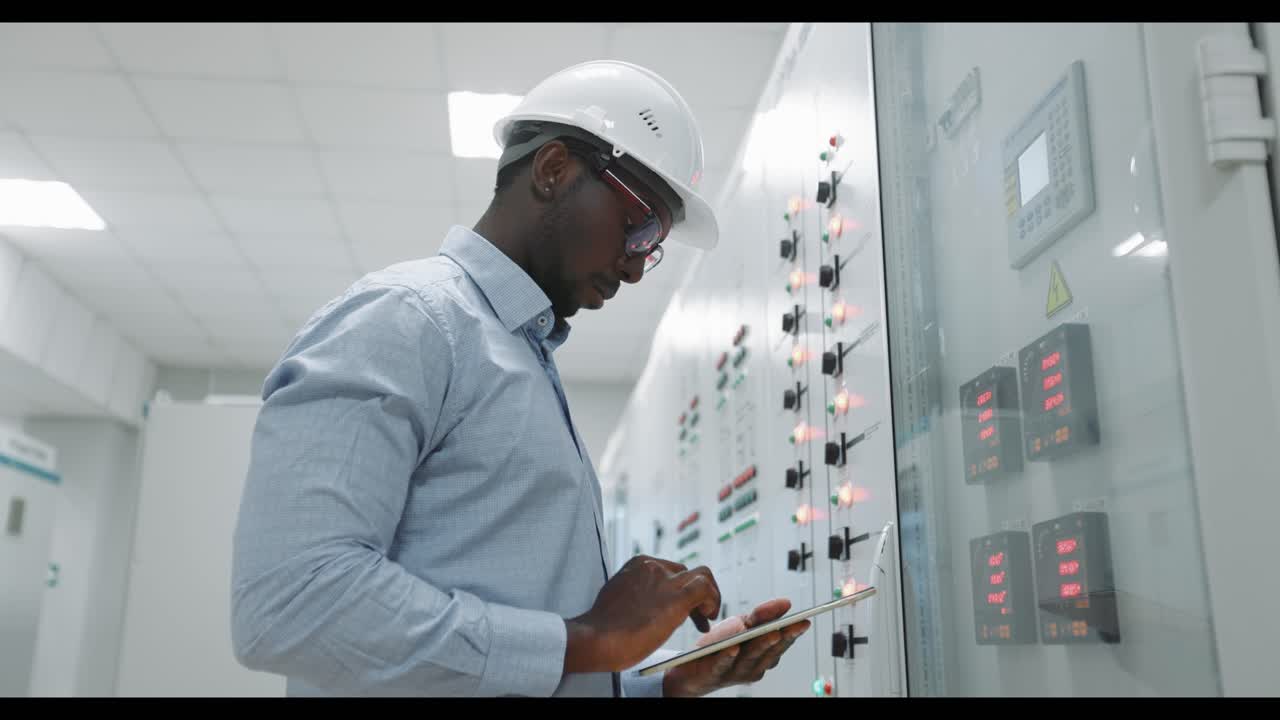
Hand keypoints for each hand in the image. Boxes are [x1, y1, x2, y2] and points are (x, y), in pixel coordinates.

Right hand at [564, 555, 720, 672]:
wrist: (597, 638)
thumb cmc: (602, 627)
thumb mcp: (619, 598)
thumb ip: (635, 594)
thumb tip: (648, 603)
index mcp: (638, 565)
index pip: (669, 570)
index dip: (678, 589)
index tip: (680, 610)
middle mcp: (654, 566)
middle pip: (686, 573)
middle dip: (695, 594)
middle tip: (697, 618)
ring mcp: (666, 581)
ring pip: (703, 574)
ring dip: (710, 594)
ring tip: (708, 615)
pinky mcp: (677, 598)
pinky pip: (705, 588)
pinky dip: (713, 600)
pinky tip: (708, 617)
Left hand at [662, 598, 809, 696]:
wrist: (690, 669)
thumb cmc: (719, 646)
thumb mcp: (742, 625)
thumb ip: (762, 615)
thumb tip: (785, 603)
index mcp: (762, 655)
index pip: (782, 642)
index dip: (793, 632)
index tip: (804, 621)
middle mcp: (753, 666)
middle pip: (770, 651)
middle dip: (782, 638)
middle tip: (791, 626)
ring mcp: (736, 672)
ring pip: (750, 658)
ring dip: (761, 645)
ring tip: (771, 633)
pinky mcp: (714, 674)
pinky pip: (723, 665)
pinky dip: (729, 656)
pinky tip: (735, 647)